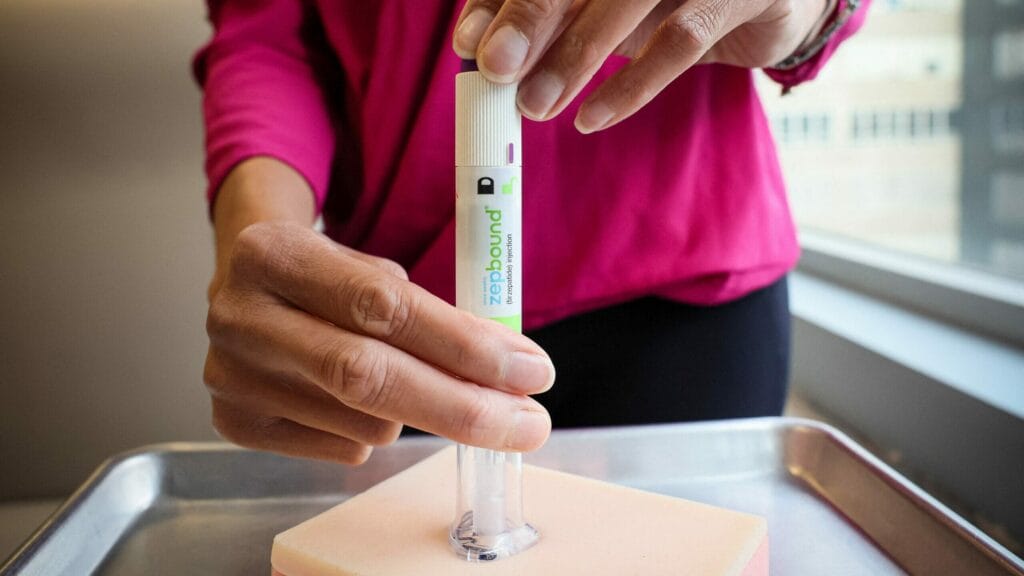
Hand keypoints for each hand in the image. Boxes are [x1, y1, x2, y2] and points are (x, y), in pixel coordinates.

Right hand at [203, 161, 553, 464]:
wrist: (246, 289)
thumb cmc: (328, 277)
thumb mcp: (371, 267)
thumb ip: (432, 311)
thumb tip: (512, 370)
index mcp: (274, 253)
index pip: (385, 307)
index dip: (465, 345)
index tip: (531, 371)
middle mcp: (240, 317)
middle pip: (368, 377)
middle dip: (463, 406)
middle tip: (527, 424)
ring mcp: (230, 377)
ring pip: (366, 423)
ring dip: (416, 412)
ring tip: (409, 381)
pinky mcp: (235, 424)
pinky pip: (343, 449)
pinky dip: (374, 430)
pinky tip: (359, 401)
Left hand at [453, 0, 828, 132]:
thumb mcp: (608, 5)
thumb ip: (553, 21)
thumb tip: (486, 52)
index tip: (467, 44)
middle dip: (529, 18)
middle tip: (493, 69)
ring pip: (627, 0)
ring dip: (575, 57)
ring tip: (534, 106)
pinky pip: (681, 39)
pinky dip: (632, 83)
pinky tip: (591, 117)